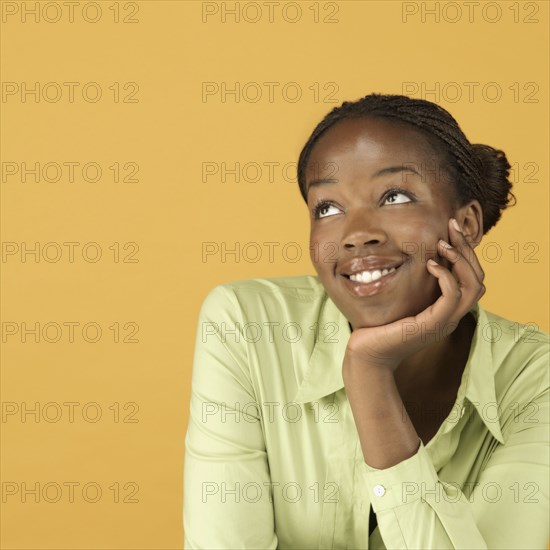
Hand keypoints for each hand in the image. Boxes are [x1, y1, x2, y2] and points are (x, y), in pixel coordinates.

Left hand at [343, 218, 485, 373]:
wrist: (367, 355)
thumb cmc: (379, 327)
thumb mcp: (400, 301)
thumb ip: (412, 284)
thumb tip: (412, 256)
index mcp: (446, 311)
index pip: (473, 278)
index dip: (465, 252)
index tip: (450, 229)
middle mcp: (451, 317)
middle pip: (479, 279)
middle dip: (467, 249)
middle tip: (451, 227)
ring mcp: (445, 322)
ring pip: (474, 287)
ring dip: (460, 260)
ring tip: (441, 245)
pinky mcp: (433, 325)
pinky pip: (453, 296)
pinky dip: (446, 276)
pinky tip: (429, 264)